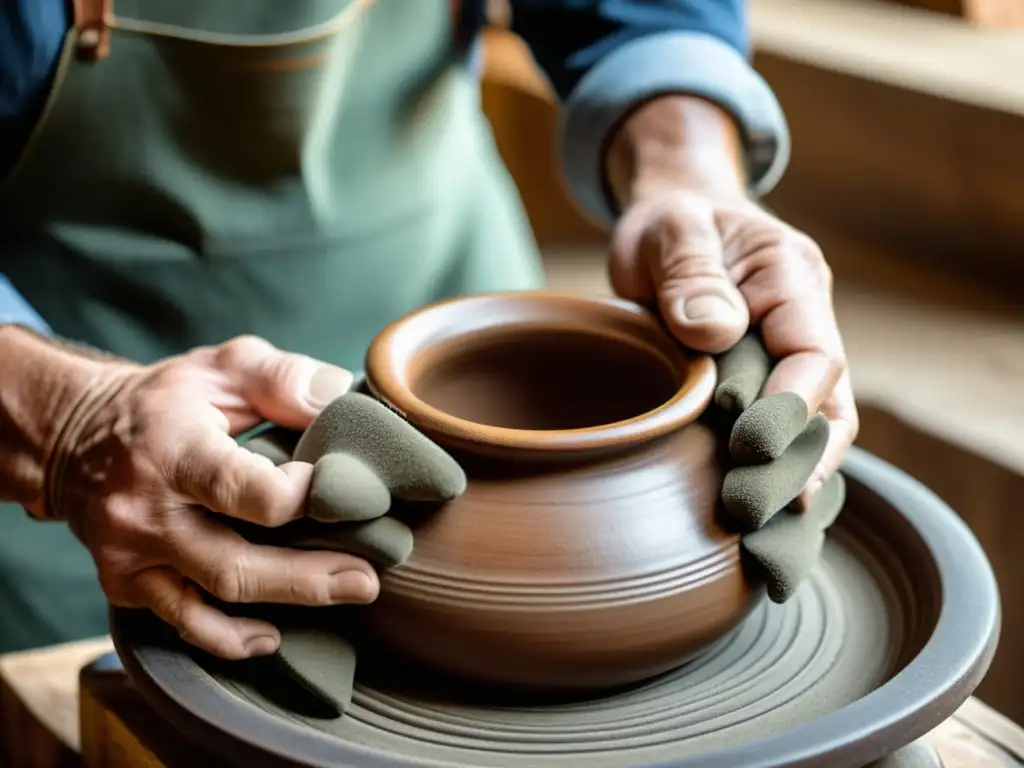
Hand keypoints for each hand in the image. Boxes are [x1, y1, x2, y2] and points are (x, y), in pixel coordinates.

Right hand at [36, 335, 378, 659]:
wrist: (74, 437)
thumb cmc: (168, 401)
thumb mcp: (223, 367)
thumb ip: (283, 377)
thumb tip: (340, 396)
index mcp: (172, 450)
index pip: (238, 490)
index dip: (296, 497)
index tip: (333, 486)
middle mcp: (145, 511)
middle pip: (234, 563)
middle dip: (308, 577)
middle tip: (368, 578)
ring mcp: (130, 555)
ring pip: (212, 601)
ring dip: (284, 605)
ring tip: (346, 595)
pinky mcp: (125, 584)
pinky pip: (180, 624)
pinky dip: (227, 638)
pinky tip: (270, 637)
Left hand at [606, 96, 857, 503]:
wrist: (673, 218)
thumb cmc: (672, 220)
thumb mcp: (670, 228)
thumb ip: (689, 272)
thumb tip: (714, 330)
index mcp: (791, 279)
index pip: (814, 354)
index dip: (793, 407)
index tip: (752, 449)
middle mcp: (800, 325)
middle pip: (826, 409)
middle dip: (795, 467)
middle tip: (750, 514)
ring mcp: (783, 360)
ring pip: (808, 435)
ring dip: (787, 486)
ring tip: (760, 543)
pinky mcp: (757, 387)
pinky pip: (775, 439)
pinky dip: (768, 480)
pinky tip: (750, 527)